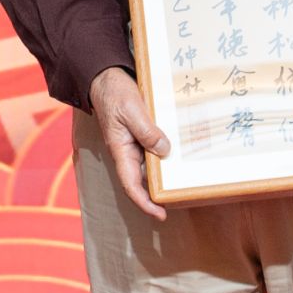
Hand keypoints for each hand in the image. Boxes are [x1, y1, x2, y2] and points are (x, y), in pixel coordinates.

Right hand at [91, 65, 170, 220]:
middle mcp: (128, 152)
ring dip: (165, 177)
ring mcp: (135, 145)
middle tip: (182, 201)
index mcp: (121, 150)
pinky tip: (182, 158)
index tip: (161, 214)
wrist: (106, 78)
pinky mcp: (142, 136)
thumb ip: (147, 131)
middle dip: (159, 195)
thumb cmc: (114, 93)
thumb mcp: (131, 110)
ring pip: (151, 168)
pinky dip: (167, 158)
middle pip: (143, 182)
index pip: (131, 185)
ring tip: (186, 183)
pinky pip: (156, 152)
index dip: (144, 203)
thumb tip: (164, 150)